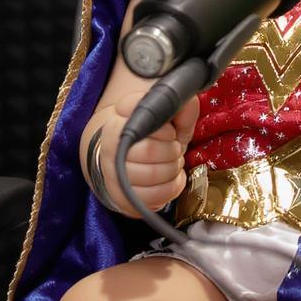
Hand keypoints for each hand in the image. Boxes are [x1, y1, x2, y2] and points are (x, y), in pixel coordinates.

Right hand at [92, 92, 199, 215]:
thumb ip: (182, 109)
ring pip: (151, 175)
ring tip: (172, 163)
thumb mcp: (170, 118)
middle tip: (174, 149)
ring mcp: (112, 170)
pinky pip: (152, 196)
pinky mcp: (119, 194)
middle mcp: (111, 142)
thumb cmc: (154, 136)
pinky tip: (170, 179)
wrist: (129, 159)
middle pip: (149, 151)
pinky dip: (170, 188)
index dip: (165, 129)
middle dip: (172, 151)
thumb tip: (188, 104)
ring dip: (172, 170)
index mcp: (121, 117)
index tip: (171, 132)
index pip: (143, 118)